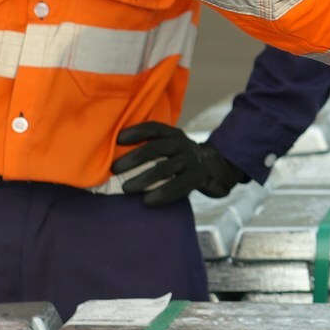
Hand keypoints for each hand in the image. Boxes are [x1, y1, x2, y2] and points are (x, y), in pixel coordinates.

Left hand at [111, 123, 244, 207]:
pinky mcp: (198, 177)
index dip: (136, 131)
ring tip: (126, 189)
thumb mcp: (171, 147)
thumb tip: (113, 157)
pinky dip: (162, 194)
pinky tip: (147, 201)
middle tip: (114, 170)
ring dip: (144, 178)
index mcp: (173, 134)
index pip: (154, 128)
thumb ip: (152, 148)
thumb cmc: (182, 159)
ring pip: (165, 168)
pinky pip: (178, 186)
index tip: (118, 139)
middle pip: (156, 148)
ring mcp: (191, 160)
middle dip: (133, 158)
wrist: (216, 168)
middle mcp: (183, 144)